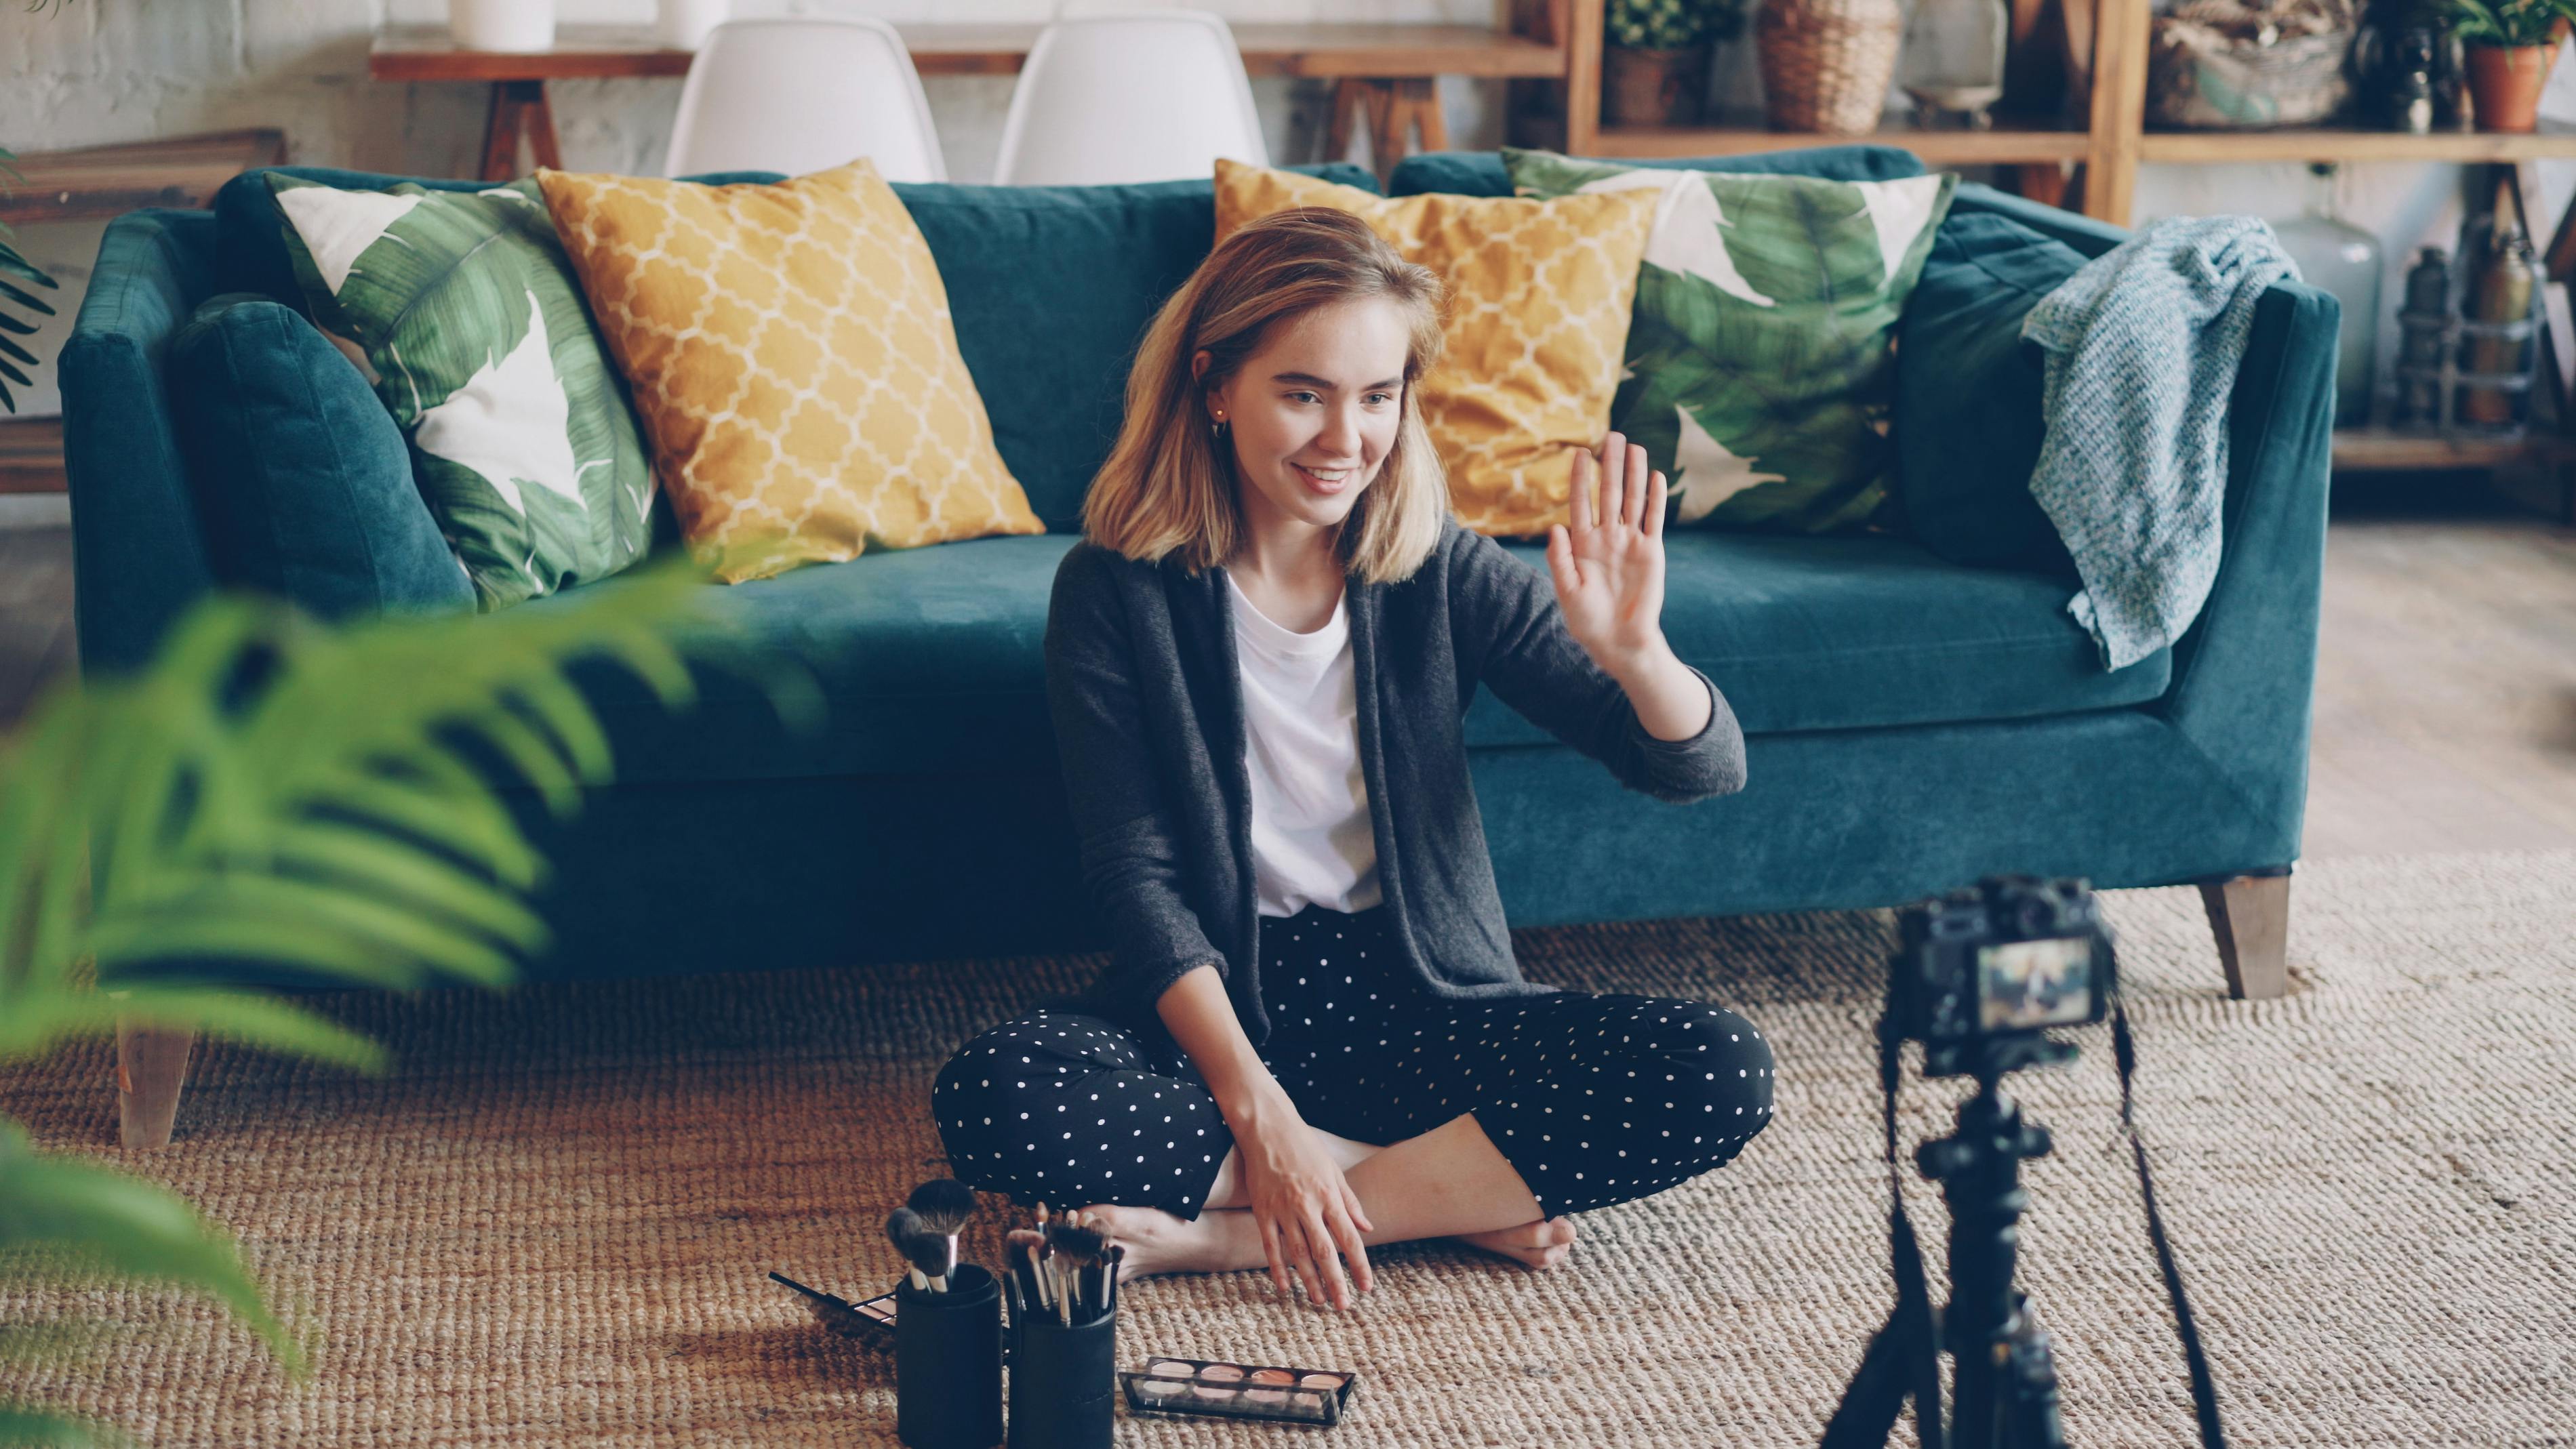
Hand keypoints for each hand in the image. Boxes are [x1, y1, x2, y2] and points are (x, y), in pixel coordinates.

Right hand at [1231, 1094, 1375, 1309]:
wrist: (1268, 1128)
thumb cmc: (1305, 1147)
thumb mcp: (1334, 1171)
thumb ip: (1350, 1202)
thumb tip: (1367, 1229)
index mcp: (1329, 1196)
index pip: (1349, 1239)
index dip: (1359, 1266)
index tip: (1366, 1288)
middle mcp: (1308, 1206)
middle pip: (1325, 1253)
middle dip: (1336, 1282)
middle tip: (1343, 1306)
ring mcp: (1283, 1210)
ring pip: (1298, 1254)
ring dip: (1310, 1281)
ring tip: (1319, 1301)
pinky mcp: (1262, 1211)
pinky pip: (1271, 1246)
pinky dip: (1278, 1268)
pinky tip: (1285, 1287)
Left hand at [1548, 433, 1669, 676]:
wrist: (1619, 641)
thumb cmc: (1587, 620)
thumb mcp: (1567, 591)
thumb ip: (1560, 559)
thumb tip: (1555, 526)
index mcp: (1583, 544)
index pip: (1581, 501)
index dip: (1581, 477)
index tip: (1580, 452)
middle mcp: (1607, 537)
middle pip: (1610, 493)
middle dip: (1611, 464)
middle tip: (1612, 434)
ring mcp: (1630, 543)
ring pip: (1634, 500)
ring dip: (1634, 474)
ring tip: (1635, 447)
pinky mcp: (1651, 552)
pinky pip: (1654, 520)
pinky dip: (1656, 499)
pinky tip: (1655, 477)